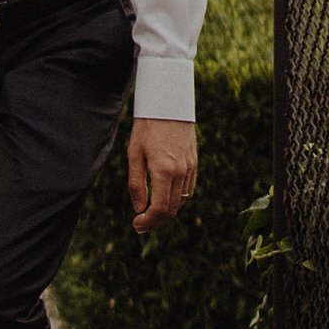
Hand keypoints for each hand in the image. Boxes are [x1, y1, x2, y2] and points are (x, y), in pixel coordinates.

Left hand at [129, 117, 197, 232]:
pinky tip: (165, 198)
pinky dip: (177, 200)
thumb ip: (137, 184)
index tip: (137, 225)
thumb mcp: (134, 153)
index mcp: (164, 170)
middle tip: (141, 224)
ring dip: (167, 212)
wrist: (168, 103)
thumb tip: (139, 209)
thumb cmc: (147, 126)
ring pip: (181, 202)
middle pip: (172, 210)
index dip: (148, 222)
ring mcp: (190, 168)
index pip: (160, 209)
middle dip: (156, 221)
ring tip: (151, 213)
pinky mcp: (194, 163)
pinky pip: (188, 190)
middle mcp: (180, 172)